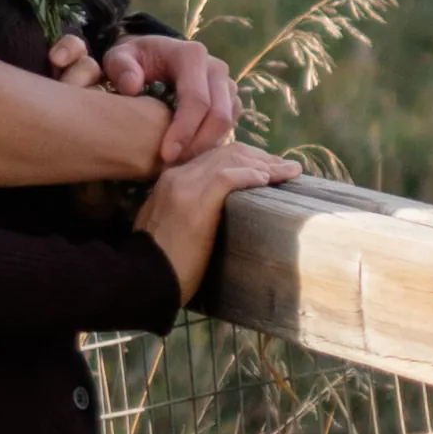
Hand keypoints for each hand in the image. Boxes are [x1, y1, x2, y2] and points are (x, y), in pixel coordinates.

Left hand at [104, 26, 241, 166]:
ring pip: (227, 124)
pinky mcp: (229, 101)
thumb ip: (122, 68)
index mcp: (192, 55)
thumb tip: (132, 87)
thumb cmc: (135, 60)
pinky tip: (187, 157)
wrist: (152, 56)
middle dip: (197, 146)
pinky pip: (228, 128)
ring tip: (178, 165)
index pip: (196, 99)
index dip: (184, 130)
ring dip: (205, 148)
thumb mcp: (119, 57)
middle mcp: (216, 69)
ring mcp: (226, 86)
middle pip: (219, 116)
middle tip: (172, 166)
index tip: (165, 155)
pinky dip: (210, 145)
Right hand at [133, 127, 305, 297]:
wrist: (143, 279)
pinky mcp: (196, 202)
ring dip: (266, 165)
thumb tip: (216, 212)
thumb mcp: (167, 225)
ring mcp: (185, 187)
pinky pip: (229, 178)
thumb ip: (185, 208)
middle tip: (286, 167)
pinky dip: (253, 175)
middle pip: (226, 153)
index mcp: (170, 180)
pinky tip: (269, 179)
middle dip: (261, 157)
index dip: (245, 158)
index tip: (267, 167)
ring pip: (232, 161)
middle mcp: (177, 176)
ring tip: (289, 171)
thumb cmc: (158, 263)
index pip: (213, 157)